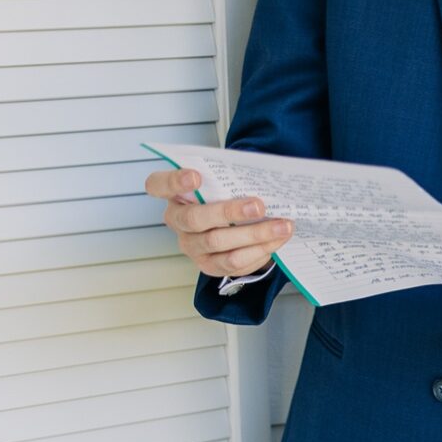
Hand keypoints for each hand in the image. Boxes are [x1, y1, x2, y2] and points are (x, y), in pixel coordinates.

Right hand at [145, 166, 292, 278]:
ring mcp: (191, 246)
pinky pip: (233, 262)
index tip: (196, 176)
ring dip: (254, 235)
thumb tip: (263, 176)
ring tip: (282, 226)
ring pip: (218, 243)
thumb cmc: (225, 196)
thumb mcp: (222, 182)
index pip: (158, 185)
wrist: (233, 224)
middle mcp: (178, 221)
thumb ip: (230, 177)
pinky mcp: (208, 265)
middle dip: (230, 212)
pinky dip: (258, 251)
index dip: (174, 181)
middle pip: (195, 219)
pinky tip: (276, 240)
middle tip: (259, 206)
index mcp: (175, 194)